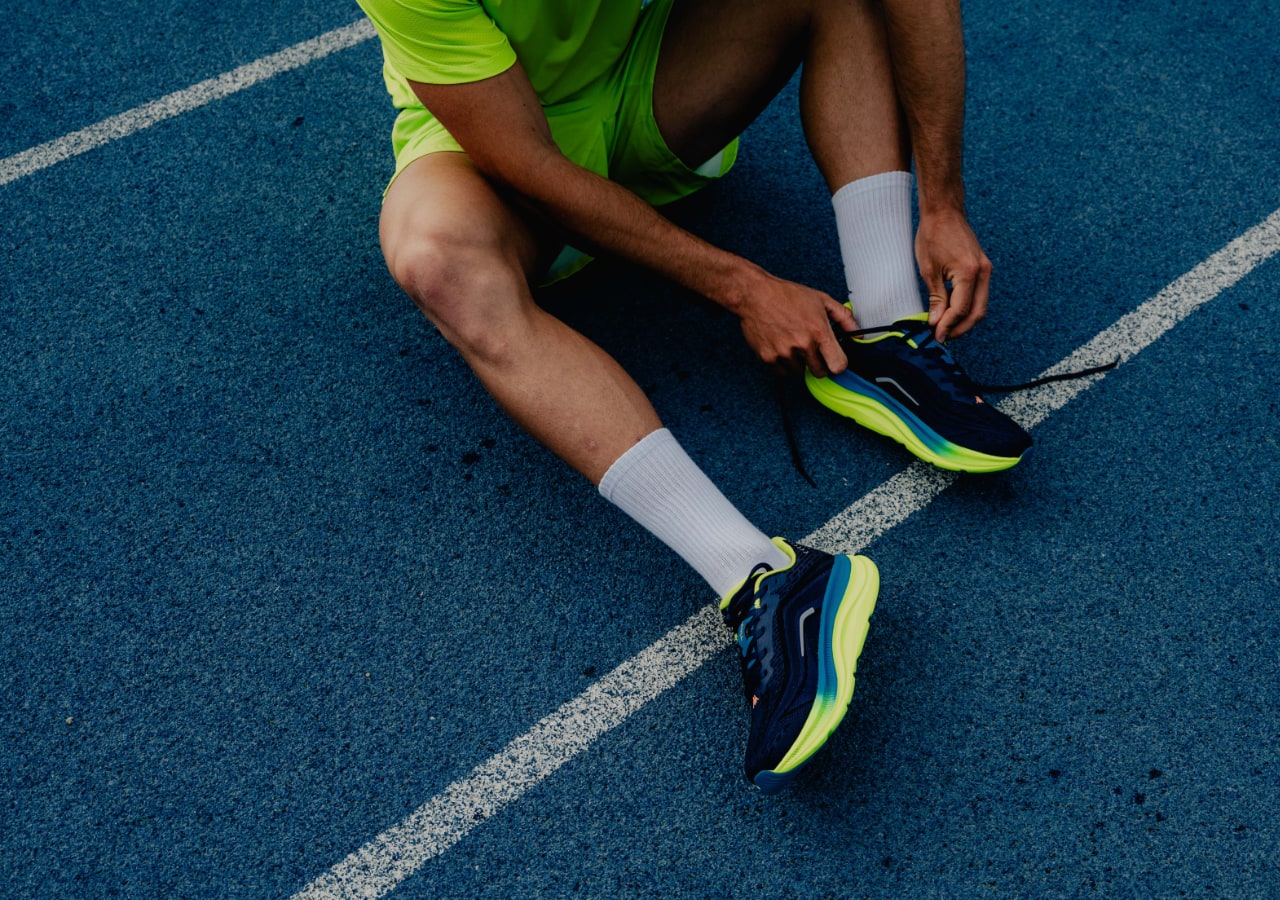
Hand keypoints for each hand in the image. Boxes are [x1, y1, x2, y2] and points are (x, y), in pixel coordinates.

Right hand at [735, 269, 856, 377]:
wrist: (755, 295)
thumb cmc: (787, 295)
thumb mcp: (821, 300)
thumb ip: (844, 317)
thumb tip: (858, 334)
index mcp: (819, 331)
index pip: (838, 366)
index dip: (838, 364)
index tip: (834, 360)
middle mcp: (802, 344)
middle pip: (820, 372)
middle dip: (819, 363)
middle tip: (811, 349)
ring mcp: (784, 353)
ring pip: (800, 373)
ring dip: (799, 363)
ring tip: (793, 344)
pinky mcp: (768, 357)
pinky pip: (782, 372)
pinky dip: (784, 364)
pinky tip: (782, 348)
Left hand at [915, 207, 991, 340]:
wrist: (944, 211)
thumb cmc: (933, 235)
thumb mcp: (929, 270)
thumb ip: (936, 298)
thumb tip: (937, 322)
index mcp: (970, 272)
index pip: (961, 309)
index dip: (948, 326)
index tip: (936, 336)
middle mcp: (983, 272)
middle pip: (977, 312)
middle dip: (960, 328)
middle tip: (942, 336)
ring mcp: (986, 269)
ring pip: (980, 305)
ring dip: (964, 319)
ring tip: (944, 327)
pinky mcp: (983, 268)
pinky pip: (978, 294)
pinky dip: (966, 306)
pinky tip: (950, 311)